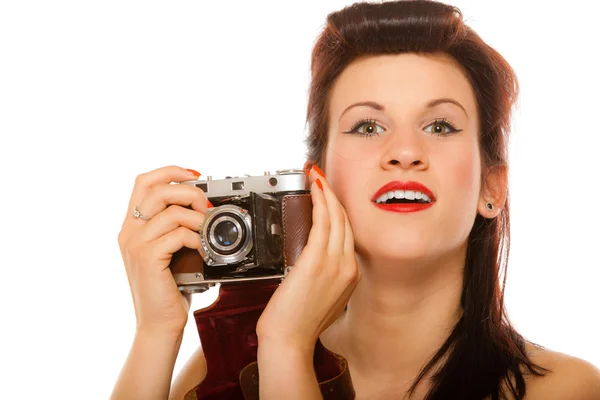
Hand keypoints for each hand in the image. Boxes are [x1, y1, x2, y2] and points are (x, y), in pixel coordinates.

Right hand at [117, 165, 209, 336]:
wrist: (159, 324)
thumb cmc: (169, 290)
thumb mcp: (170, 252)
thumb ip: (176, 228)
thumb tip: (203, 206)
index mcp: (132, 226)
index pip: (143, 181)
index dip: (170, 171)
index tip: (194, 175)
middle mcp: (129, 232)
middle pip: (157, 189)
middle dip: (190, 192)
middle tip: (206, 207)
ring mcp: (136, 244)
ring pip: (172, 211)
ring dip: (199, 219)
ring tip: (208, 232)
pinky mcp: (147, 258)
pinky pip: (178, 234)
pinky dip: (198, 239)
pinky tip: (204, 251)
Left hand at [255, 165, 360, 352]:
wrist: (289, 341)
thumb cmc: (299, 323)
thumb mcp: (323, 298)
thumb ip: (325, 276)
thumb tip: (314, 260)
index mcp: (350, 275)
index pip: (347, 233)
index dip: (338, 209)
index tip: (328, 194)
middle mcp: (348, 266)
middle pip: (345, 220)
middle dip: (333, 194)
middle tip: (320, 176)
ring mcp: (335, 264)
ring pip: (336, 217)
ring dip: (326, 192)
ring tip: (315, 175)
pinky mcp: (317, 261)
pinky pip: (323, 222)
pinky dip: (319, 201)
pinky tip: (313, 189)